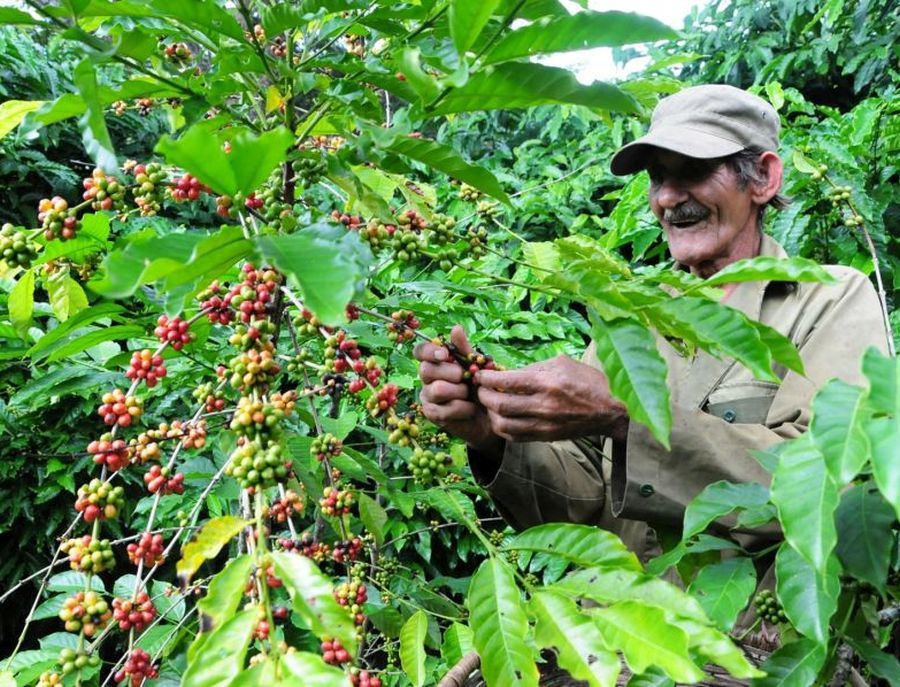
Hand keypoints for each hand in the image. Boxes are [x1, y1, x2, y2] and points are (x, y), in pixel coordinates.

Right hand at [413, 326, 499, 451]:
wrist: (490, 416)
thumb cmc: (480, 387)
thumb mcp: (476, 366)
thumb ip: (464, 350)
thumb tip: (456, 328)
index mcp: (435, 362)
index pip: (420, 351)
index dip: (429, 351)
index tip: (445, 355)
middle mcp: (427, 378)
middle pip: (426, 369)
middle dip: (451, 373)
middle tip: (465, 379)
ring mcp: (427, 397)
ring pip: (437, 389)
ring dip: (460, 392)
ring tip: (469, 395)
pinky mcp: (432, 414)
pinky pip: (445, 409)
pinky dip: (463, 408)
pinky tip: (470, 409)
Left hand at [475, 355, 628, 442]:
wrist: (609, 412)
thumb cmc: (586, 382)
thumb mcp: (561, 363)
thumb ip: (533, 367)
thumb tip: (508, 371)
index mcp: (547, 383)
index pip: (506, 382)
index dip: (487, 378)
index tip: (480, 374)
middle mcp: (543, 406)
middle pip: (500, 405)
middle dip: (483, 396)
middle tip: (480, 389)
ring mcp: (543, 424)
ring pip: (503, 424)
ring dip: (490, 413)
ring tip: (490, 403)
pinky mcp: (544, 437)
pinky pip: (514, 436)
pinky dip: (502, 427)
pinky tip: (502, 416)